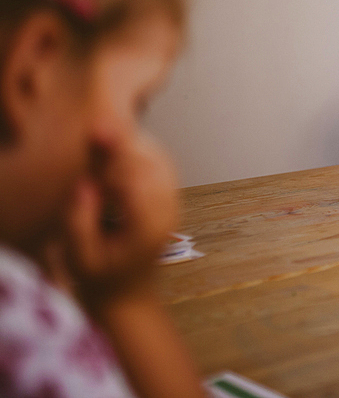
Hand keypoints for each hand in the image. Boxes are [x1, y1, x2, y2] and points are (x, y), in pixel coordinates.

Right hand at [64, 132, 179, 306]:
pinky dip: (142, 152)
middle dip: (128, 143)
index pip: (139, 180)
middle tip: (99, 128)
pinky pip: (161, 167)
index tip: (97, 132)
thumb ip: (80, 223)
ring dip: (136, 144)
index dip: (118, 154)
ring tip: (107, 134)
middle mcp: (168, 212)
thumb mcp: (80, 259)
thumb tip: (85, 183)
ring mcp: (173, 205)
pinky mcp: (169, 200)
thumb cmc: (99, 280)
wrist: (127, 296)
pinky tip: (119, 148)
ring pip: (161, 161)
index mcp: (148, 228)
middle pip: (154, 165)